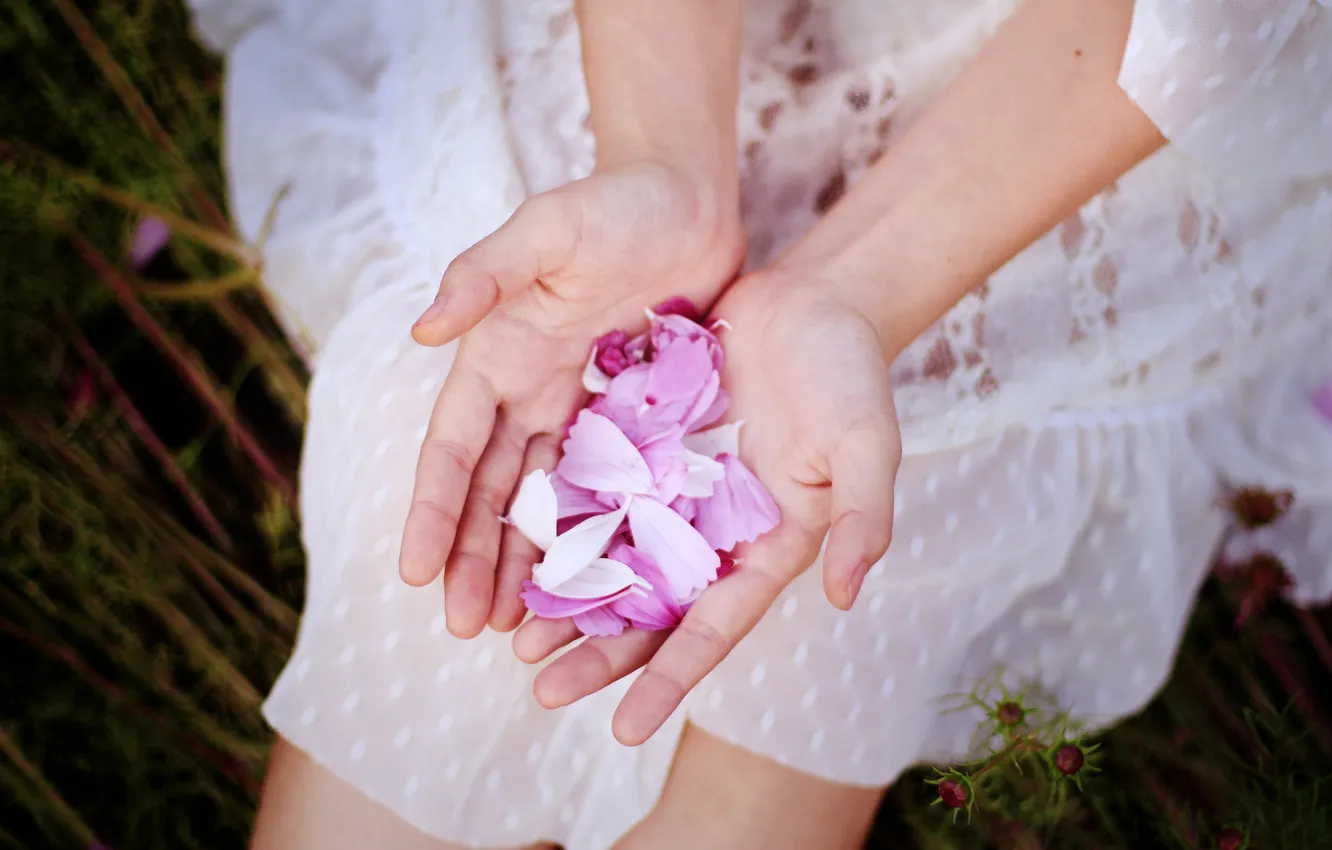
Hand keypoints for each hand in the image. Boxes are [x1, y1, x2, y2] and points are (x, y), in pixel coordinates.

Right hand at [400, 162, 744, 637]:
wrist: (688, 199)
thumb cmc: (616, 203)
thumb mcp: (546, 229)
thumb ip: (485, 274)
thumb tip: (423, 331)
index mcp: (496, 355)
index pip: (453, 448)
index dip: (434, 511)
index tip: (415, 574)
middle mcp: (527, 390)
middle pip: (490, 491)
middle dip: (472, 558)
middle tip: (464, 627)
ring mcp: (577, 409)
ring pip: (540, 501)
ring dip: (522, 562)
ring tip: (513, 627)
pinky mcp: (627, 418)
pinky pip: (603, 487)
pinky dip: (589, 534)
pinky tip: (588, 583)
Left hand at [512, 268, 903, 744]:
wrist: (815, 301)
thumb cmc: (850, 374)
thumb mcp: (867, 443)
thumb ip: (865, 516)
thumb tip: (848, 595)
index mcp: (768, 546)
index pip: (715, 627)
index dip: (671, 679)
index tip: (625, 729)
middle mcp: (716, 531)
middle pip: (653, 609)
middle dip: (601, 653)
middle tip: (543, 690)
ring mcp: (676, 490)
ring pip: (614, 559)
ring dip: (569, 601)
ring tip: (517, 640)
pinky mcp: (645, 444)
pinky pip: (596, 492)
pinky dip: (561, 525)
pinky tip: (517, 549)